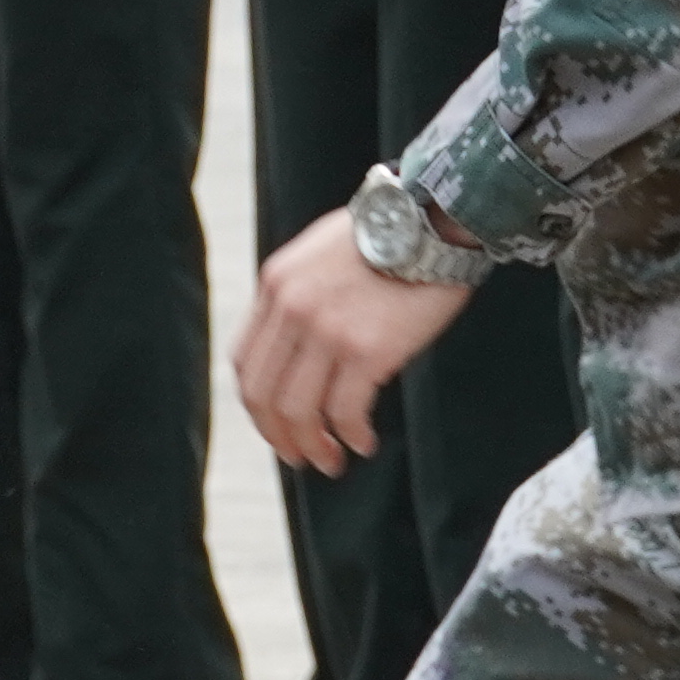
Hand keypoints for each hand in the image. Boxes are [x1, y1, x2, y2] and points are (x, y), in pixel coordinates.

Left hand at [230, 206, 476, 473]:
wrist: (434, 218)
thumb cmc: (388, 236)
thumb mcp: (319, 254)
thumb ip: (298, 296)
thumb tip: (297, 350)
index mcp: (276, 286)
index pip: (245, 362)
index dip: (257, 405)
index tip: (277, 424)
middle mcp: (292, 309)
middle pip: (264, 396)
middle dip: (279, 437)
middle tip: (300, 457)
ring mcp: (327, 331)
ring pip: (299, 412)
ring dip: (313, 446)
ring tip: (333, 461)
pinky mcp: (367, 349)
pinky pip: (346, 412)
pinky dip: (352, 436)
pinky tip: (364, 442)